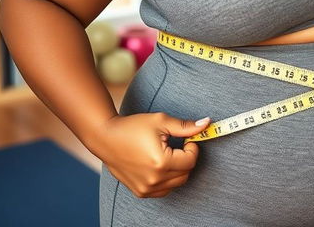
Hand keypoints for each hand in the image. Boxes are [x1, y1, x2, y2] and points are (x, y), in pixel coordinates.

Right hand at [91, 112, 210, 197]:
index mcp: (161, 162)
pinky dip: (168, 179)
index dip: (193, 147)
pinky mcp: (141, 192)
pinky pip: (164, 190)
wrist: (106, 138)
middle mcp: (154, 180)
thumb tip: (206, 124)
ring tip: (168, 153)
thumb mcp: (161, 121)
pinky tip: (161, 164)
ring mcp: (146, 189)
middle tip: (179, 144)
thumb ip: (185, 126)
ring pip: (177, 183)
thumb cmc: (133, 127)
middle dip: (187, 158)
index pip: (191, 161)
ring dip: (178, 169)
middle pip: (186, 173)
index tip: (187, 139)